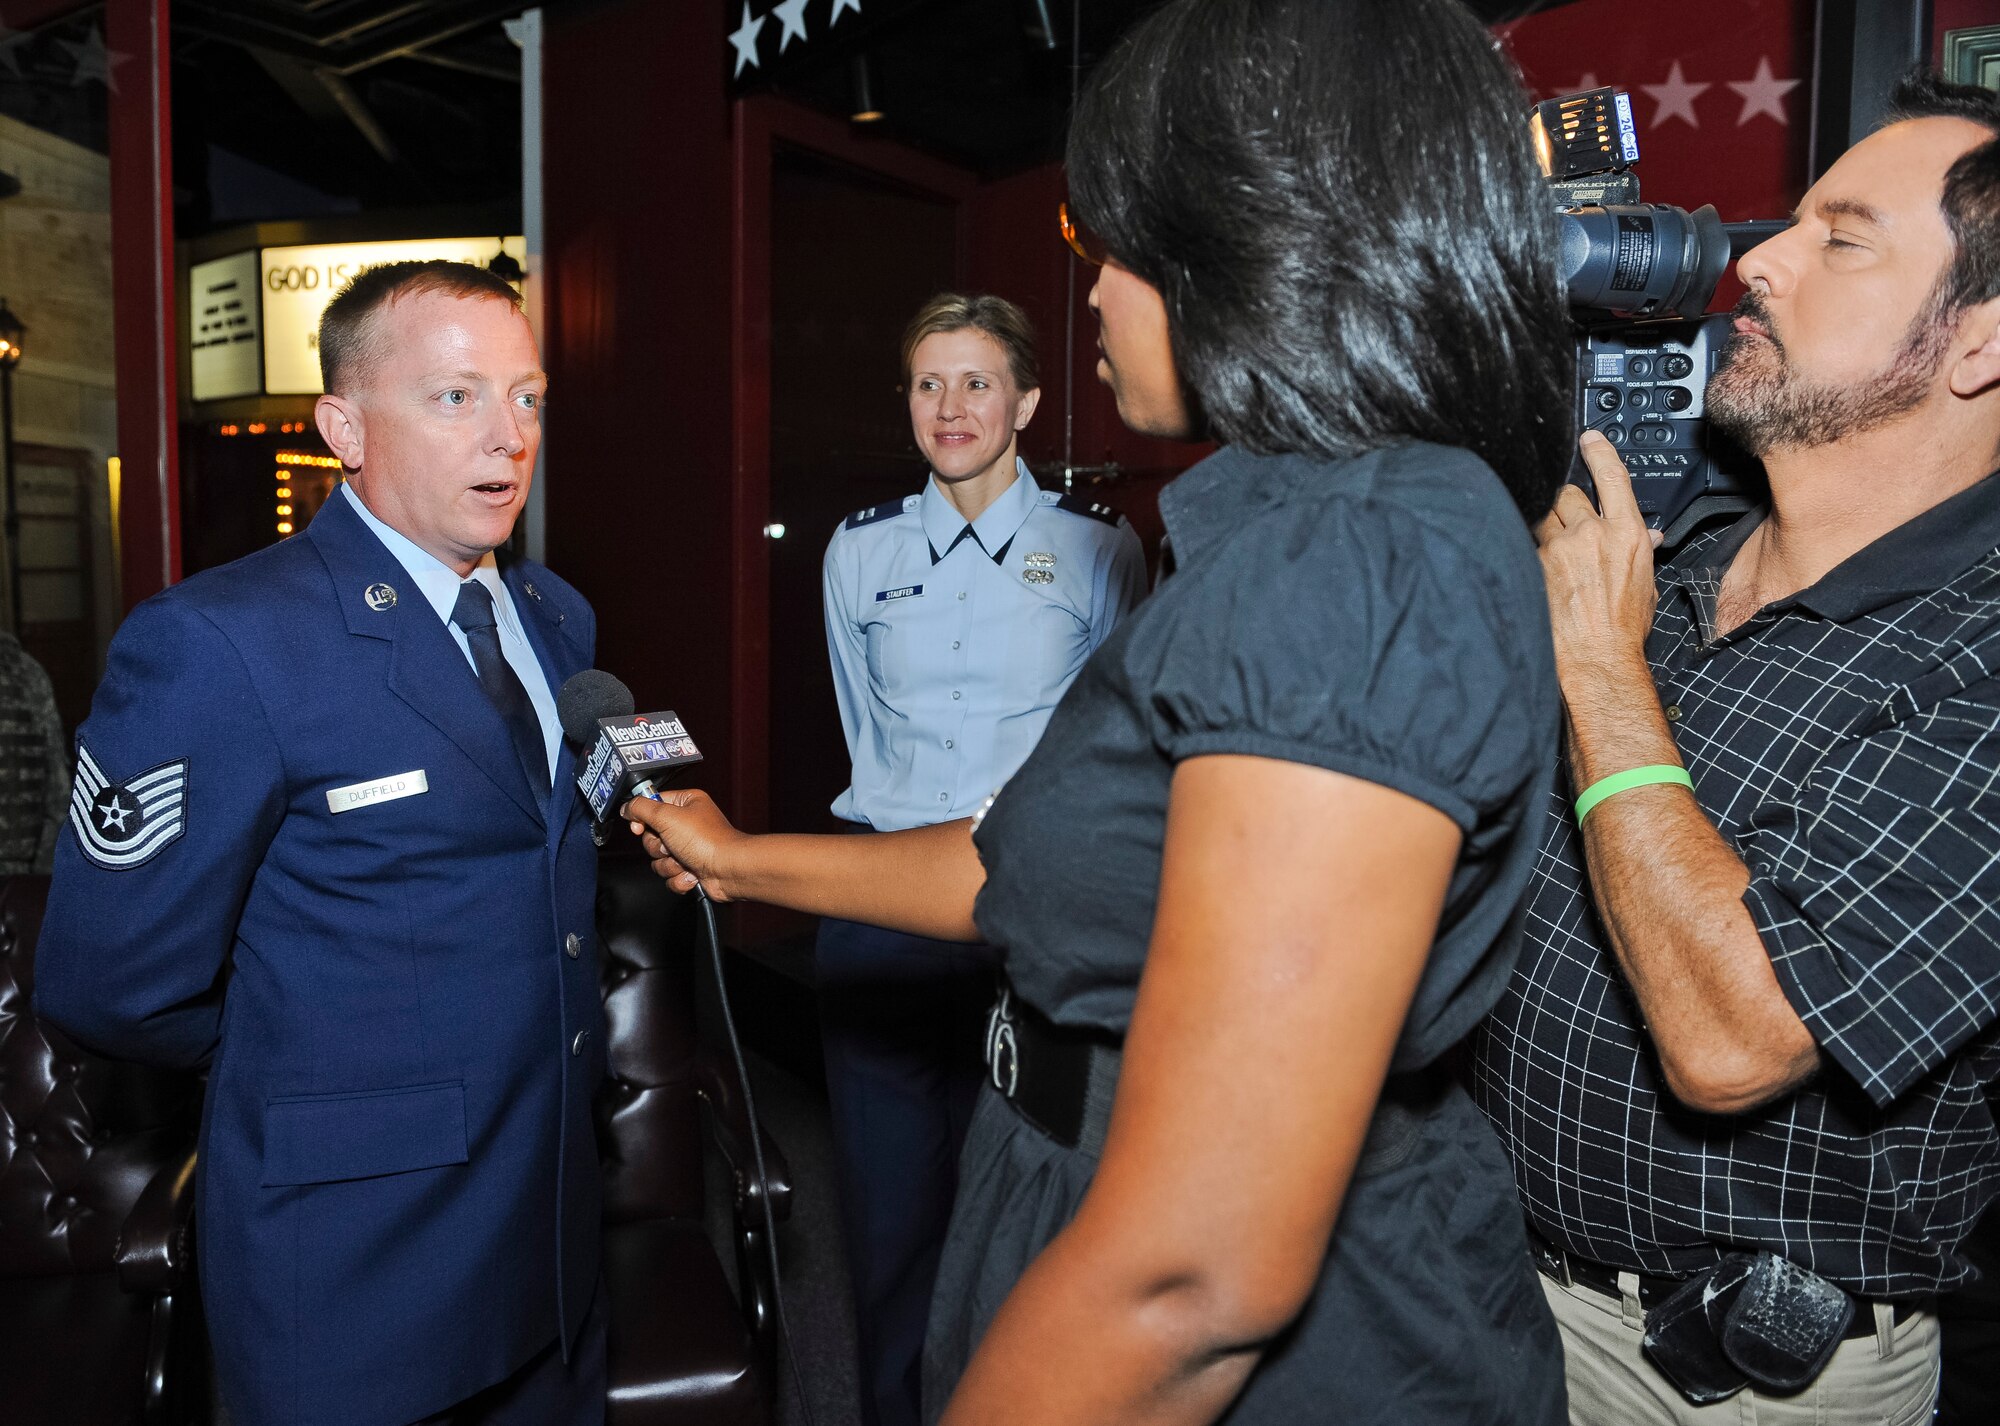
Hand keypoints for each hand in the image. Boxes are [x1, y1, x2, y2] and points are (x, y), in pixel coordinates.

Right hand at [623, 789, 742, 899]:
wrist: (728, 870)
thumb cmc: (706, 840)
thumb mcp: (667, 816)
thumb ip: (641, 808)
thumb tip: (627, 808)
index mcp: (685, 803)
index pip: (652, 806)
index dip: (642, 819)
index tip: (640, 827)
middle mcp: (687, 823)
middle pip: (651, 836)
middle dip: (659, 847)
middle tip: (672, 845)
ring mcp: (689, 847)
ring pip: (658, 859)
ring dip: (669, 864)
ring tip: (685, 861)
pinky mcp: (691, 868)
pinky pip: (670, 875)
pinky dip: (679, 877)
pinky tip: (692, 873)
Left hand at [1537, 432, 1662, 694]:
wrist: (1595, 658)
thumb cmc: (1623, 628)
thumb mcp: (1644, 583)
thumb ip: (1639, 551)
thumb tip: (1648, 537)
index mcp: (1626, 533)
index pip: (1611, 476)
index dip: (1598, 452)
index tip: (1588, 439)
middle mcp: (1590, 533)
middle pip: (1567, 494)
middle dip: (1567, 506)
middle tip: (1569, 528)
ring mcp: (1558, 547)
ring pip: (1543, 518)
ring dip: (1548, 530)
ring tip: (1557, 558)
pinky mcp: (1532, 564)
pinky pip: (1527, 545)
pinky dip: (1531, 554)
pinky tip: (1540, 574)